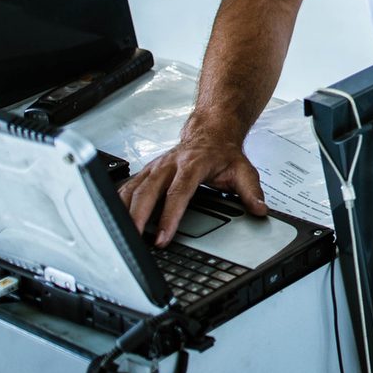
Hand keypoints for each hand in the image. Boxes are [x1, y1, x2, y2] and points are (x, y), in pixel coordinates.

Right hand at [118, 130, 266, 245]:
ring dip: (123, 212)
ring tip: (119, 235)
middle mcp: (170, 164)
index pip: (178, 192)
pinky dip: (117, 204)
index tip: (163, 237)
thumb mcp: (243, 169)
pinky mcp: (146, 172)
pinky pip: (127, 188)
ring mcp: (155, 167)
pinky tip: (113, 220)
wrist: (211, 131)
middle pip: (148, 191)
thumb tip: (260, 210)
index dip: (169, 216)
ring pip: (133, 189)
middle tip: (134, 241)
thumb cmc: (223, 153)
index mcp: (192, 164)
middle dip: (138, 217)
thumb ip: (251, 191)